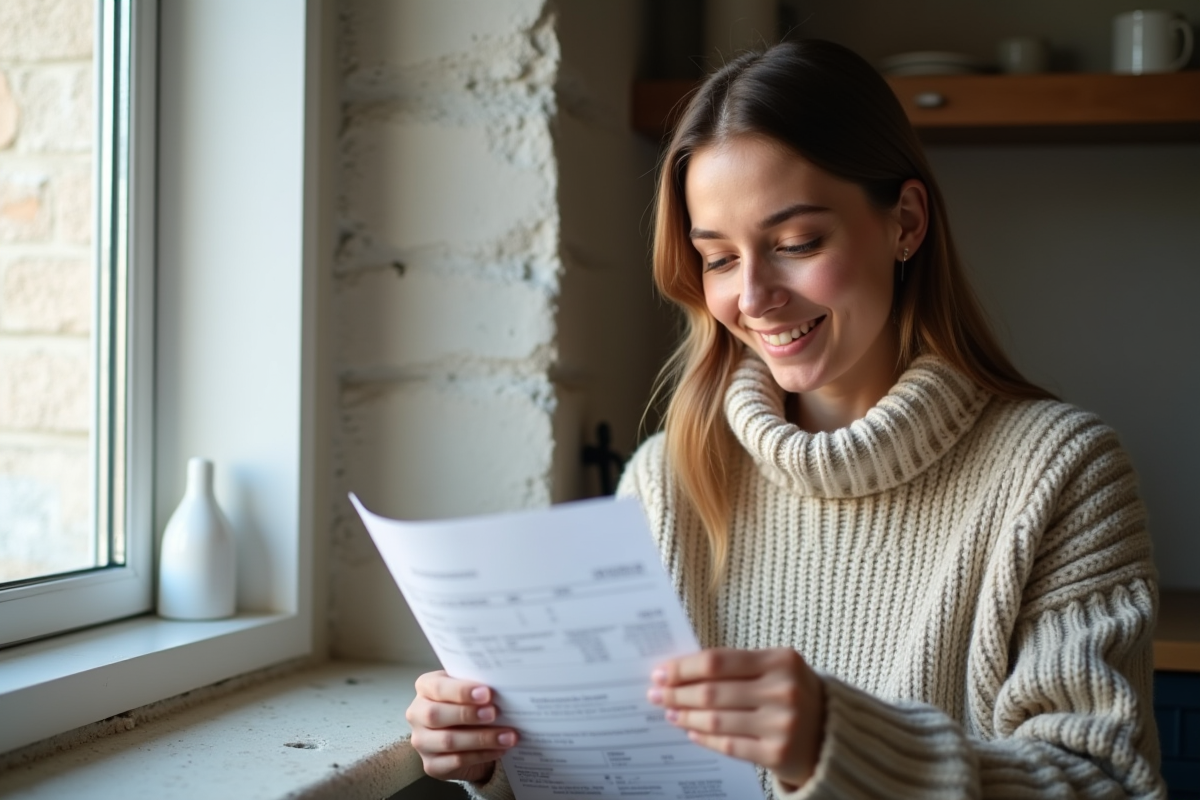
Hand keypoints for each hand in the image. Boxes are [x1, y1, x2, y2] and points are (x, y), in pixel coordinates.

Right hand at [406, 670, 518, 782]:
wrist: (468, 735)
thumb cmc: (469, 704)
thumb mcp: (470, 690)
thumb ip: (478, 687)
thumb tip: (501, 687)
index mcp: (425, 687)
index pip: (437, 687)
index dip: (461, 691)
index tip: (486, 693)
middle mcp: (417, 714)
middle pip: (436, 715)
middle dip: (468, 714)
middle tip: (495, 713)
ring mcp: (421, 741)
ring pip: (448, 741)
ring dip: (481, 738)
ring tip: (507, 735)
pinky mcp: (431, 765)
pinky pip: (456, 761)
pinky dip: (481, 755)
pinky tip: (499, 749)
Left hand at [647, 648, 824, 789]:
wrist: (833, 735)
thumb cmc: (794, 695)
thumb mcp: (776, 670)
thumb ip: (737, 667)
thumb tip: (682, 671)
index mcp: (782, 661)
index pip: (718, 661)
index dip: (683, 668)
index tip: (661, 672)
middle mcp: (784, 691)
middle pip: (713, 691)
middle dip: (677, 692)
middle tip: (656, 693)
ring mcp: (782, 724)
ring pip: (717, 719)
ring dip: (685, 715)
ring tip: (669, 711)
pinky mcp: (777, 754)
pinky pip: (729, 745)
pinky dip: (704, 737)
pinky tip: (690, 730)